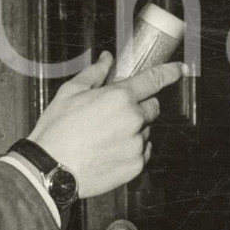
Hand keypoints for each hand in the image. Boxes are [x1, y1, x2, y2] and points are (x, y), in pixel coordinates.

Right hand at [28, 52, 184, 197]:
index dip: (170, 72)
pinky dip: (132, 149)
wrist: (50, 169)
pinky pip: (143, 151)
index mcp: (119, 97)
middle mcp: (133, 120)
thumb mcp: (70, 92)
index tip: (180, 69)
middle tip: (115, 114)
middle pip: (152, 107)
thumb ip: (94, 73)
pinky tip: (109, 151)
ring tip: (105, 137)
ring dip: (133, 130)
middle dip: (139, 106)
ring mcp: (136, 144)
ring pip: (145, 130)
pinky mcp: (136, 165)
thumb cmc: (57, 130)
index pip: (154, 79)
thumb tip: (106, 59)